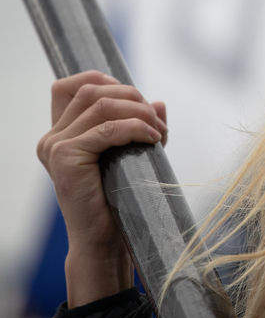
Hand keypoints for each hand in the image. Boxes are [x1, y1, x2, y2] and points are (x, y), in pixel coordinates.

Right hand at [37, 70, 167, 306]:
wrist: (106, 239)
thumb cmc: (120, 196)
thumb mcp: (134, 151)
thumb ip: (143, 124)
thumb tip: (159, 101)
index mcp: (61, 133)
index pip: (70, 86)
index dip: (103, 79)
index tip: (134, 96)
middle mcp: (51, 137)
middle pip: (92, 90)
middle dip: (132, 97)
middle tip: (157, 119)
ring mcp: (55, 146)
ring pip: (101, 105)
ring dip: (138, 111)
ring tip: (158, 129)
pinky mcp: (65, 157)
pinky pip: (108, 129)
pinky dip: (136, 128)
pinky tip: (153, 139)